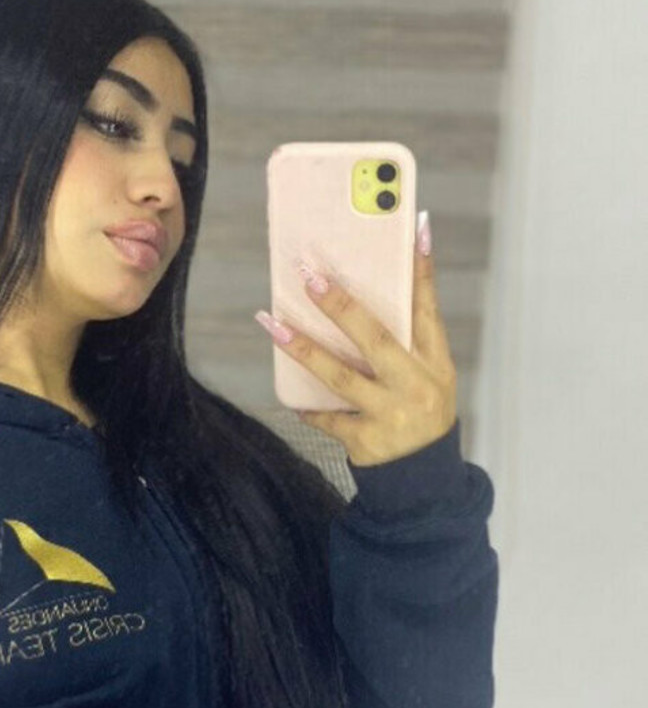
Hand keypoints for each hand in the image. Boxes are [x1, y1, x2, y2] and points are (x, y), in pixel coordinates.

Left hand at [256, 219, 457, 466]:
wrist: (424, 480)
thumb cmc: (420, 413)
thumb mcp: (428, 377)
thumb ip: (405, 341)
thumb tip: (361, 294)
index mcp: (435, 364)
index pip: (428, 309)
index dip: (422, 270)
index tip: (416, 228)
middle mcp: (415, 386)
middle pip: (376, 339)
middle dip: (341, 306)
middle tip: (309, 275)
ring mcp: (390, 414)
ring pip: (340, 376)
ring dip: (303, 348)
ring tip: (272, 322)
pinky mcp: (365, 441)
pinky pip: (326, 417)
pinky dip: (307, 406)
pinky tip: (288, 395)